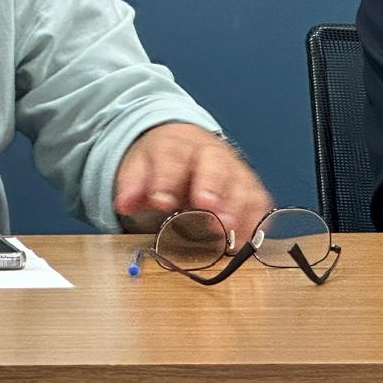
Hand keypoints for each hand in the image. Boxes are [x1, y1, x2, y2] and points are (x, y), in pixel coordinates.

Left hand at [114, 122, 272, 239]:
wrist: (185, 146)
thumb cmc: (162, 162)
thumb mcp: (139, 167)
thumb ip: (132, 185)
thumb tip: (124, 204)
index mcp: (176, 145)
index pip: (172, 157)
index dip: (167, 179)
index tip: (161, 201)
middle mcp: (209, 153)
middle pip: (214, 164)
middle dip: (210, 185)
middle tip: (206, 206)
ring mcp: (233, 168)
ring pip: (240, 181)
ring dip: (236, 205)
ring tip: (227, 227)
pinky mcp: (250, 186)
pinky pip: (258, 200)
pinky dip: (254, 218)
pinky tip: (244, 237)